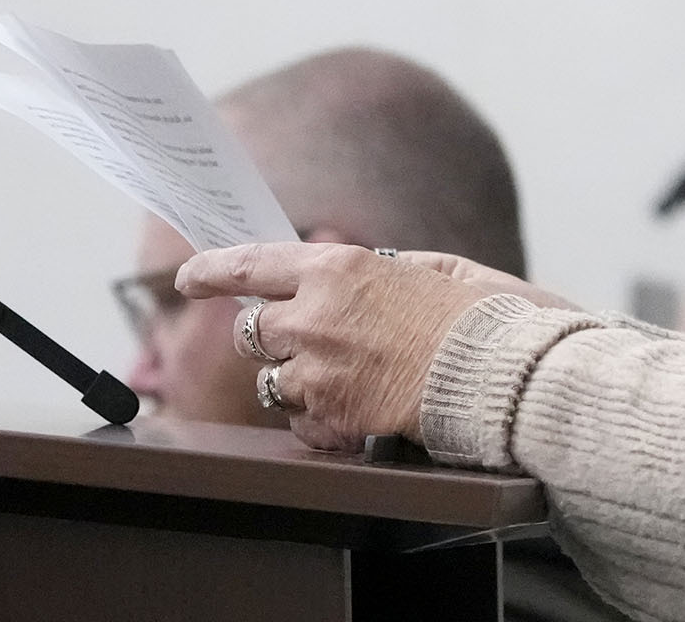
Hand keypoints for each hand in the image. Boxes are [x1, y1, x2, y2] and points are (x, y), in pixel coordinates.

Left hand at [175, 243, 568, 451]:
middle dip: (268, 336)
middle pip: (252, 331)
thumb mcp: (426, 267)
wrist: (495, 371)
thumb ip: (374, 269)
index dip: (211, 271)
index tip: (189, 276)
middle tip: (300, 339)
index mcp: (336, 269)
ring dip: (296, 379)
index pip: (250, 265)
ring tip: (343, 375)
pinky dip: (317, 417)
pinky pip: (300, 420)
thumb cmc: (472, 314)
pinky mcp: (332, 415)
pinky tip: (351, 407)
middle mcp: (314, 316)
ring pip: (272, 380)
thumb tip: (350, 273)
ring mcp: (318, 369)